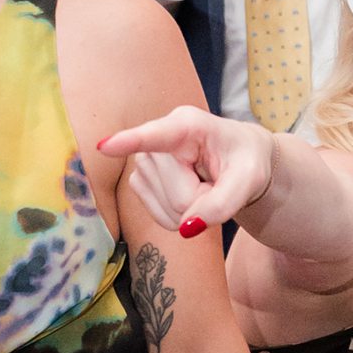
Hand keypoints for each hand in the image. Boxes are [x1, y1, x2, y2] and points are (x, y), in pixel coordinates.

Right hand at [96, 103, 276, 236]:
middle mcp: (158, 140)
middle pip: (178, 196)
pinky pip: (159, 216)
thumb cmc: (245, 160)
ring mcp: (144, 161)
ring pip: (168, 209)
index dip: (127, 143)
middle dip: (203, 200)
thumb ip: (223, 203)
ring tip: (204, 184)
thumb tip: (187, 228)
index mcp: (187, 125)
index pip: (154, 137)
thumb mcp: (248, 179)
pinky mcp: (139, 181)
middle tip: (216, 182)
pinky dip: (181, 216)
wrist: (238, 161)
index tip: (104, 146)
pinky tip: (190, 195)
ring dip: (192, 209)